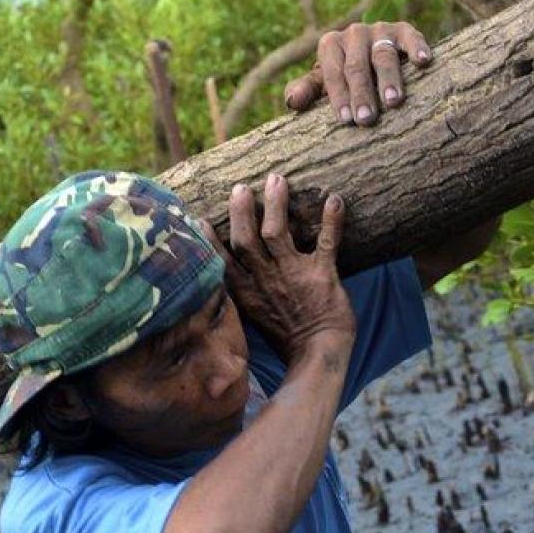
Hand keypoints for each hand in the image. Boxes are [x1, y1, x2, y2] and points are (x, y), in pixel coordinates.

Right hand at [203, 173, 353, 366]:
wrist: (318, 353)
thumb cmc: (286, 336)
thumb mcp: (252, 316)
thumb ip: (239, 292)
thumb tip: (223, 276)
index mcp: (247, 291)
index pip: (223, 260)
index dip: (210, 239)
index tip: (199, 218)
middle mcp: (266, 279)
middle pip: (247, 239)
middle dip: (242, 211)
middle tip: (241, 188)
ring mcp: (294, 275)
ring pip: (279, 233)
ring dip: (276, 204)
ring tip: (276, 179)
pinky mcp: (322, 275)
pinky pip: (327, 242)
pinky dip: (332, 220)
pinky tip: (334, 199)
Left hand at [284, 21, 433, 125]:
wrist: (368, 54)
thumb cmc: (340, 78)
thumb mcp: (320, 84)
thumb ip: (305, 91)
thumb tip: (293, 101)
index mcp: (329, 44)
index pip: (333, 73)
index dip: (339, 96)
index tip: (346, 120)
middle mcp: (353, 33)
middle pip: (357, 66)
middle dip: (361, 94)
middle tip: (367, 119)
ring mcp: (379, 29)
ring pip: (383, 55)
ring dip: (388, 79)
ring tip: (393, 102)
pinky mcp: (403, 29)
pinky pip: (411, 36)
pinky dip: (417, 47)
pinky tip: (423, 62)